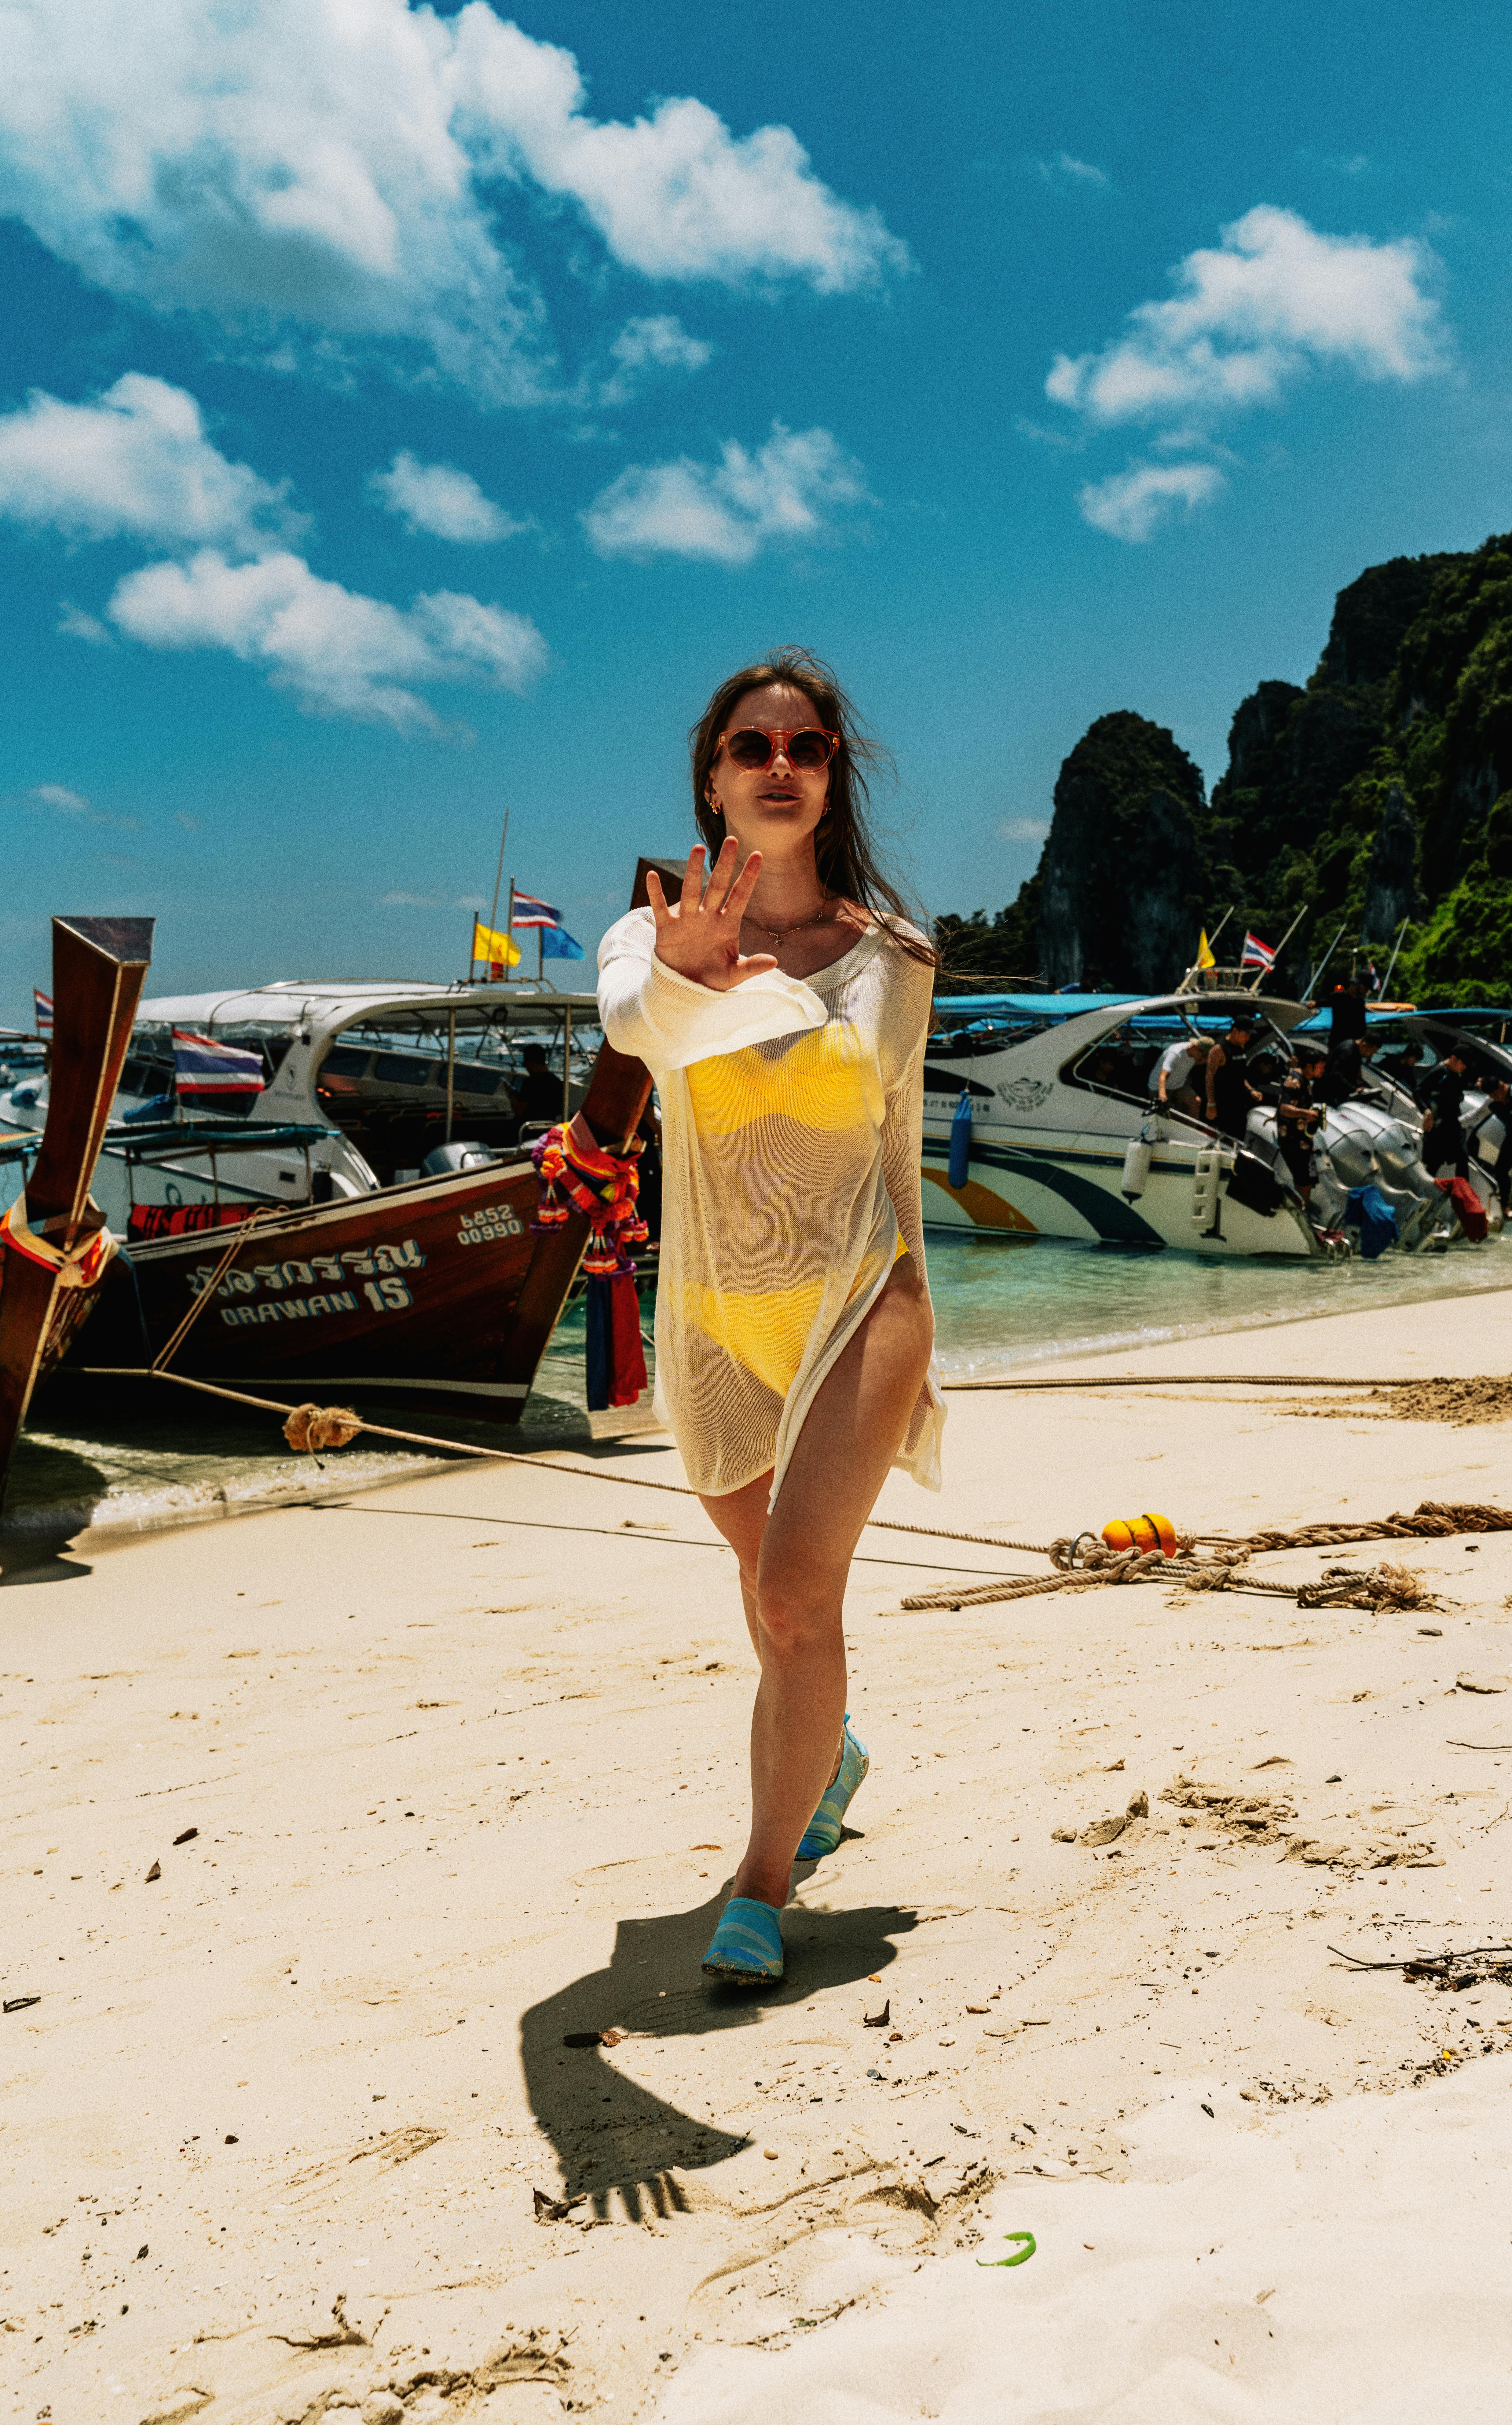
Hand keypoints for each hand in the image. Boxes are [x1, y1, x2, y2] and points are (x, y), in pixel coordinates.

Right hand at [647, 841, 778, 992]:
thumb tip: (774, 961)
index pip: (740, 896)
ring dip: (694, 870)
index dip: (749, 877)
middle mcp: (708, 917)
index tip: (759, 855)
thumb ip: (752, 967)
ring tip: (698, 848)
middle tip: (731, 840)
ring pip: (691, 890)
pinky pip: (660, 907)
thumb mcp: (733, 975)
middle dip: (724, 864)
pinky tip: (651, 876)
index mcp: (727, 925)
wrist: (684, 990)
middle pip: (717, 886)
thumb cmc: (712, 980)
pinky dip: (656, 893)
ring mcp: (687, 920)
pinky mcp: (667, 928)